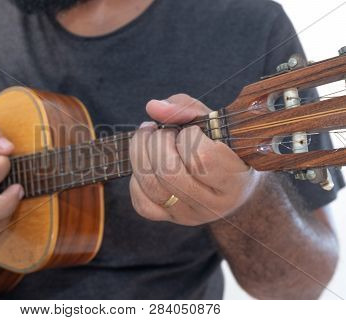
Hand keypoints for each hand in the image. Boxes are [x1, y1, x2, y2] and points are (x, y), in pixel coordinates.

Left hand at [129, 94, 262, 225]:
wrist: (232, 188)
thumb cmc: (223, 148)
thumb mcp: (214, 123)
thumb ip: (186, 108)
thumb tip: (153, 108)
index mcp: (232, 179)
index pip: (202, 157)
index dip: (188, 136)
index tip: (190, 130)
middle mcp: (211, 203)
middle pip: (169, 172)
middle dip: (158, 141)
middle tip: (163, 131)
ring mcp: (188, 215)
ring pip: (151, 185)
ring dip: (140, 153)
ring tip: (148, 138)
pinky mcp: (169, 219)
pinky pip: (141, 203)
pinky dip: (136, 179)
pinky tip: (147, 165)